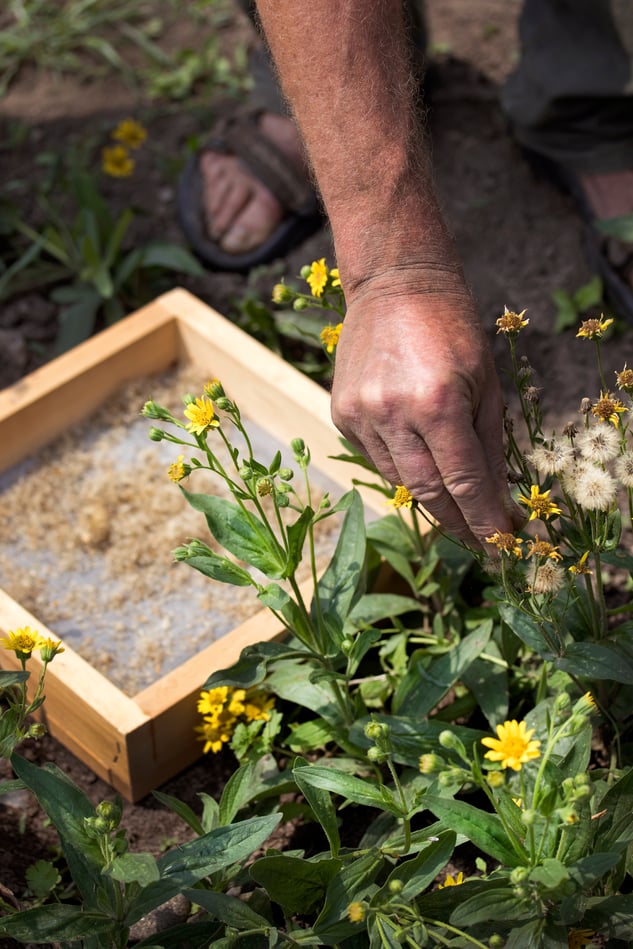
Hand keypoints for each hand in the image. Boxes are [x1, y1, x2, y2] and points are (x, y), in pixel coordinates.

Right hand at [330, 272, 522, 546]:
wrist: (393, 283)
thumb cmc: (452, 327)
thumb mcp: (485, 382)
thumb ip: (490, 445)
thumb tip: (500, 500)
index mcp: (436, 402)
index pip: (463, 481)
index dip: (484, 519)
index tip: (500, 543)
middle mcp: (391, 413)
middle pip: (428, 492)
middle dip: (458, 523)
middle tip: (480, 542)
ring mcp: (360, 415)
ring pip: (399, 480)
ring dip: (430, 497)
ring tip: (454, 508)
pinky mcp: (341, 414)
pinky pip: (376, 458)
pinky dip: (401, 468)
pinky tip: (418, 461)